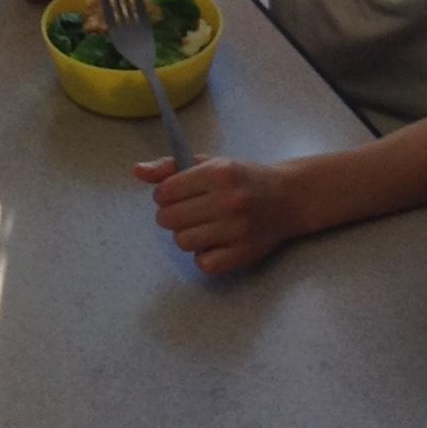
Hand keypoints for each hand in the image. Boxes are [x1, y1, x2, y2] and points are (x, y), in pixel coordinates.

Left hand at [134, 154, 302, 274]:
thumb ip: (171, 167)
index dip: (164, 195)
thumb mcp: (211, 164)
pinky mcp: (244, 253)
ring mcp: (238, 229)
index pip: (165, 192)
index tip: (177, 195)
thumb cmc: (245, 179)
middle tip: (188, 212)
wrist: (289, 197)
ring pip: (183, 242)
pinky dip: (204, 256)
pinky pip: (204, 263)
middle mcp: (229, 200)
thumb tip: (136, 171)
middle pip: (169, 219)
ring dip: (187, 236)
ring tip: (203, 226)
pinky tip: (216, 242)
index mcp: (219, 173)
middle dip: (172, 216)